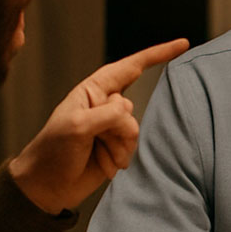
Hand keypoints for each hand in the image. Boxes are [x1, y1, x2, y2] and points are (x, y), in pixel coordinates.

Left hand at [9, 38, 188, 212]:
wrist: (47, 186)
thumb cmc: (53, 151)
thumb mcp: (76, 126)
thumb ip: (108, 114)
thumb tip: (130, 112)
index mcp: (93, 90)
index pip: (130, 67)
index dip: (158, 54)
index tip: (183, 45)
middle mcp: (105, 106)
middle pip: (131, 108)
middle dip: (118, 127)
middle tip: (95, 140)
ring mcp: (112, 127)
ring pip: (134, 129)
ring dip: (118, 145)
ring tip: (97, 154)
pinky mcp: (117, 147)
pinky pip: (133, 147)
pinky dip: (119, 156)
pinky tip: (103, 163)